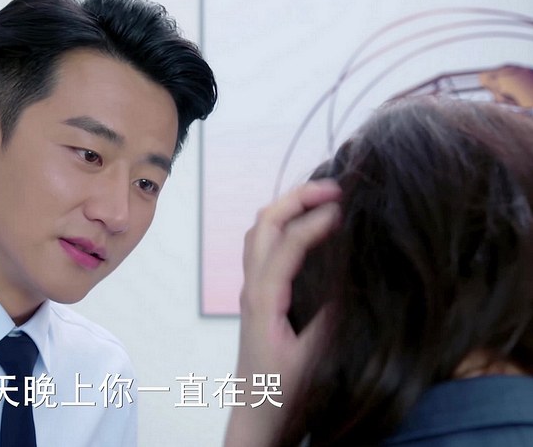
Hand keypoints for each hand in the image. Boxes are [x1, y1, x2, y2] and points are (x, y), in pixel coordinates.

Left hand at [225, 180, 340, 446]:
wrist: (257, 418)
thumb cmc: (281, 394)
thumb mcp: (312, 360)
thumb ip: (330, 321)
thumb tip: (353, 280)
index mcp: (263, 299)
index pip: (286, 244)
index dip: (315, 221)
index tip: (347, 207)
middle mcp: (252, 287)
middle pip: (263, 223)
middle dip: (295, 197)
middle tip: (335, 187)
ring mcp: (252, 290)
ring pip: (260, 231)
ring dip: (288, 206)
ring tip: (326, 196)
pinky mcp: (259, 296)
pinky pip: (265, 247)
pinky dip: (286, 225)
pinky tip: (312, 228)